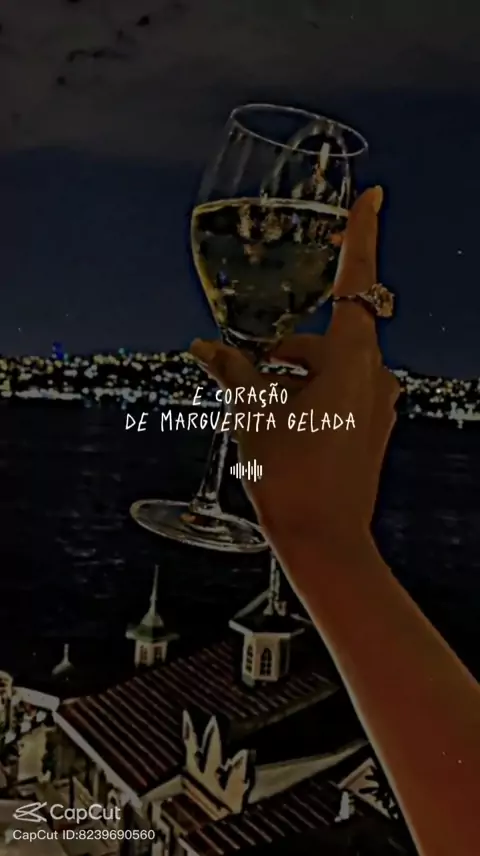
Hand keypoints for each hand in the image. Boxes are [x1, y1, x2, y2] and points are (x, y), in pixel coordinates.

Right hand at [190, 187, 398, 541]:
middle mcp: (375, 376)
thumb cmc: (291, 475)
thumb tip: (204, 347)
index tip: (371, 196)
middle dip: (286, 347)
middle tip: (249, 366)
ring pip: (331, 366)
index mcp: (351, 361)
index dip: (361, 234)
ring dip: (294, 373)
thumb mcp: (253, 414)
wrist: (324, 540)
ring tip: (256, 404)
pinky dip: (310, 392)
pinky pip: (341, 391)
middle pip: (327, 336)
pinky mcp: (373, 428)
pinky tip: (280, 418)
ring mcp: (378, 404)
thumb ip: (232, 370)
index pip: (357, 282)